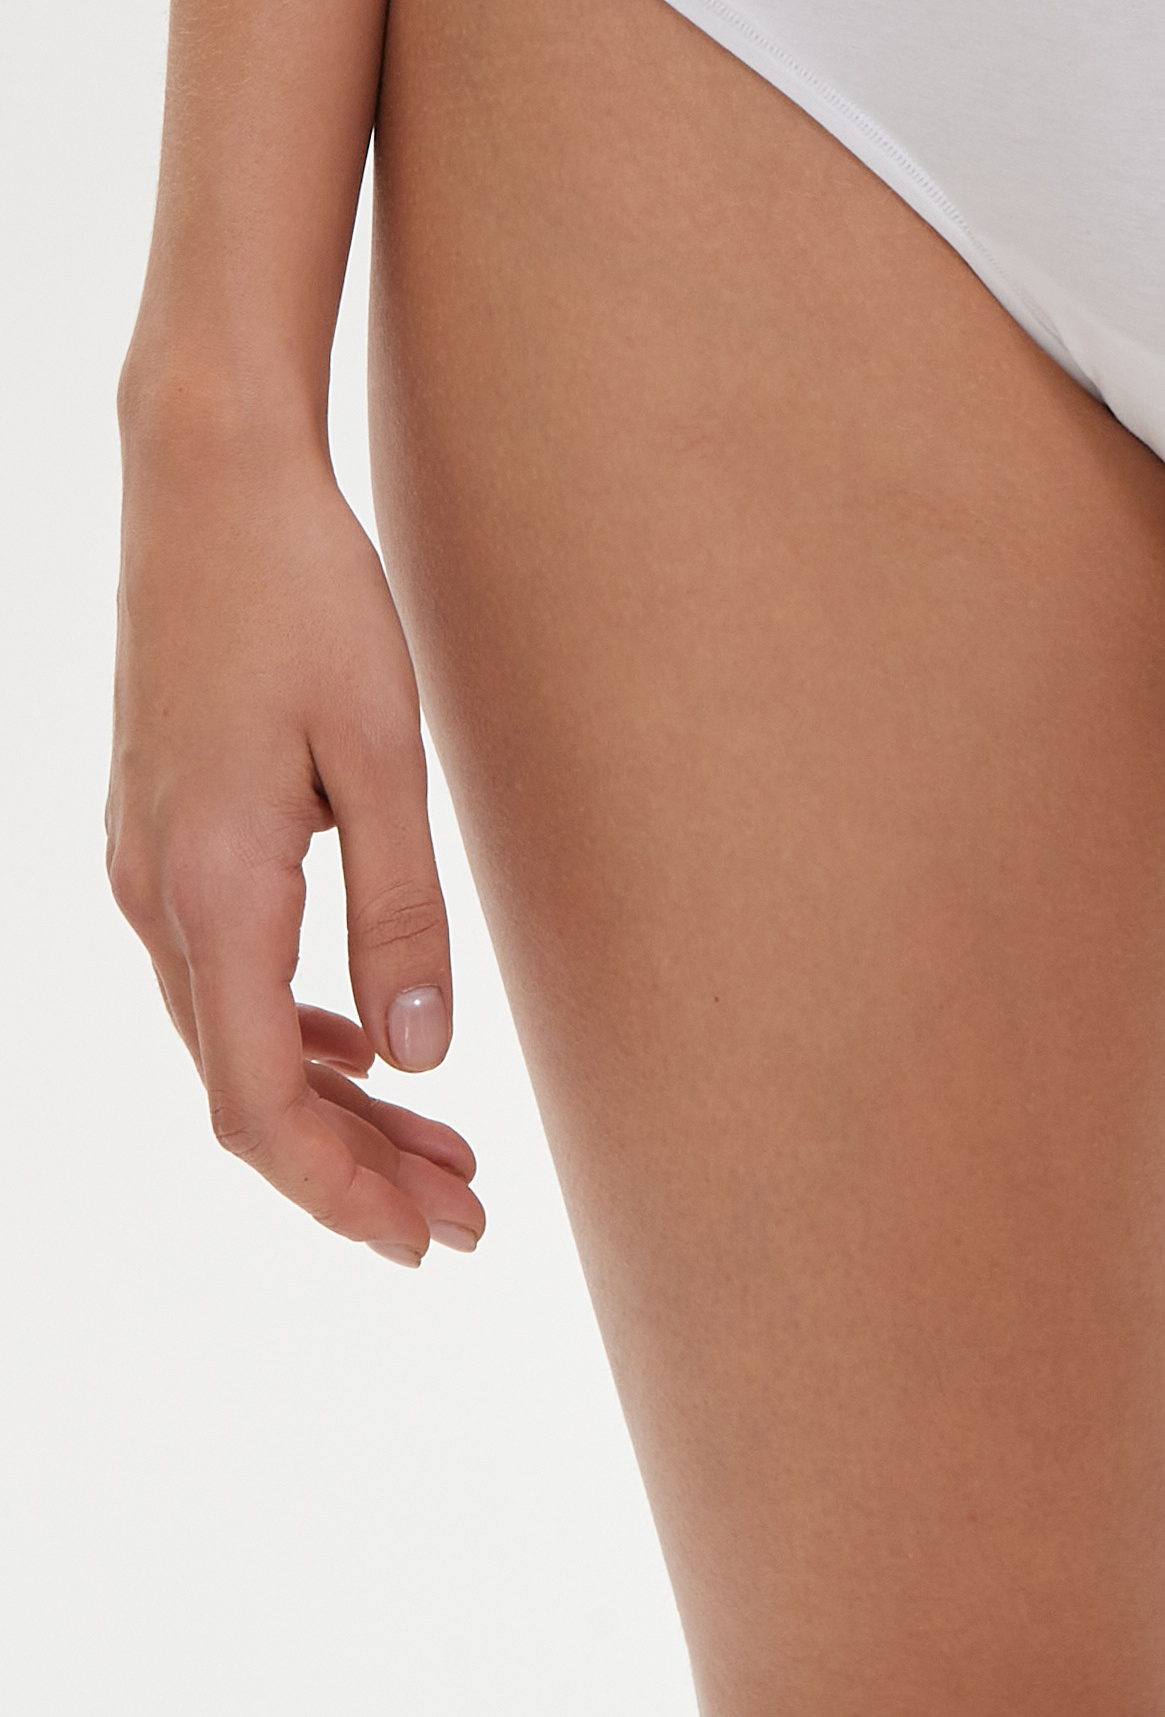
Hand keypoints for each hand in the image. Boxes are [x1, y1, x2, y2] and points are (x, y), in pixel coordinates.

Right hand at [107, 401, 485, 1265]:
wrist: (208, 477)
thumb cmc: (306, 596)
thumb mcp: (382, 751)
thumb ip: (404, 910)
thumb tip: (428, 1056)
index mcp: (214, 889)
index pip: (259, 1103)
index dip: (340, 1190)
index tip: (429, 1239)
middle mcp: (157, 895)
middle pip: (245, 1088)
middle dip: (353, 1167)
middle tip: (466, 1217)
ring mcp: (146, 864)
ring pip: (232, 1034)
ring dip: (333, 1103)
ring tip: (442, 1150)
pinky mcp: (162, 830)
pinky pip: (222, 972)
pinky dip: (296, 1029)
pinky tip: (371, 1046)